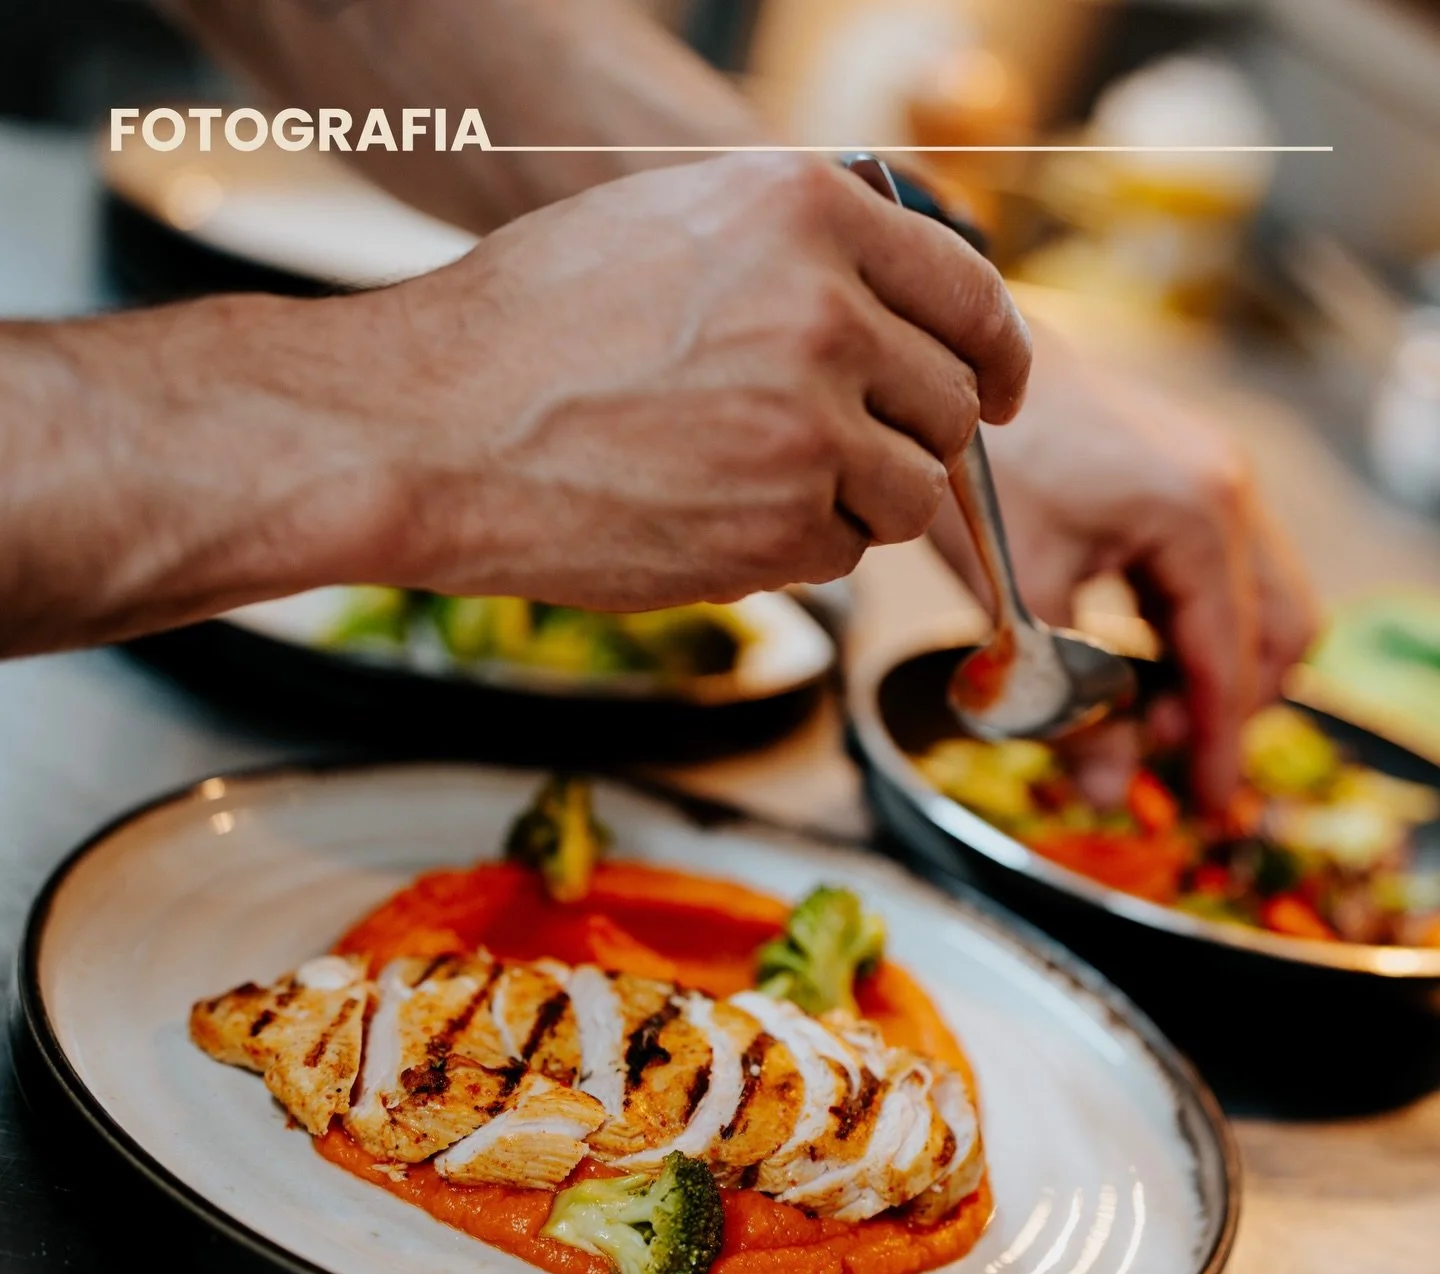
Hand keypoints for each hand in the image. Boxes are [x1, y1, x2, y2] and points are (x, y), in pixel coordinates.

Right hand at [0, 155, 1029, 657]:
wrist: (428, 428)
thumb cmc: (528, 328)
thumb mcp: (676, 226)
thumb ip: (803, 253)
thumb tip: (901, 309)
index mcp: (809, 209)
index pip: (971, 292)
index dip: (993, 355)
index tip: (996, 392)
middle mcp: (828, 308)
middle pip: (953, 402)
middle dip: (912, 436)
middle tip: (839, 452)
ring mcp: (811, 425)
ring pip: (910, 488)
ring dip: (854, 499)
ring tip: (748, 480)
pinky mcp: (782, 526)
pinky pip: (845, 552)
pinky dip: (799, 547)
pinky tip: (714, 515)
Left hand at [929, 323, 1316, 810]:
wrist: (959, 361)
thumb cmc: (984, 463)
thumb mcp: (1020, 596)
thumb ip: (1068, 697)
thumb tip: (1103, 791)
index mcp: (1196, 517)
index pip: (1229, 662)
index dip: (1219, 746)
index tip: (1207, 810)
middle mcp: (1227, 493)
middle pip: (1274, 636)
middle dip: (1226, 708)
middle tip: (1152, 753)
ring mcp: (1215, 478)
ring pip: (1259, 604)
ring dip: (1213, 670)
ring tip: (1137, 709)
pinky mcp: (1188, 476)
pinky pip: (1224, 574)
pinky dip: (1192, 628)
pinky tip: (1128, 653)